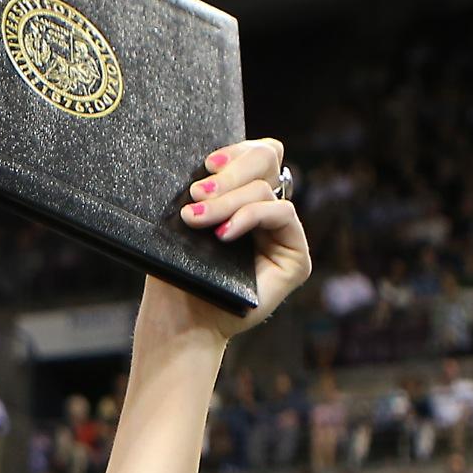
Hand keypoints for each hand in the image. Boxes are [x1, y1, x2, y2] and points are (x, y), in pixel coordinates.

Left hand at [151, 136, 308, 346]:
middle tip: (197, 194)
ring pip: (267, 188)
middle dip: (231, 173)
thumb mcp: (185, 222)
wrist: (179, 320)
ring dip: (228, 201)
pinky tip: (224, 235)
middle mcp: (267, 211)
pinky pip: (282, 214)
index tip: (205, 166)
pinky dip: (251, 217)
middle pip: (268, 158)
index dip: (235, 152)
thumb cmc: (176, 273)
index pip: (255, 154)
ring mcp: (283, 233)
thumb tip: (212, 160)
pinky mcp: (296, 256)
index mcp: (243, 196)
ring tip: (196, 220)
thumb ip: (207, 188)